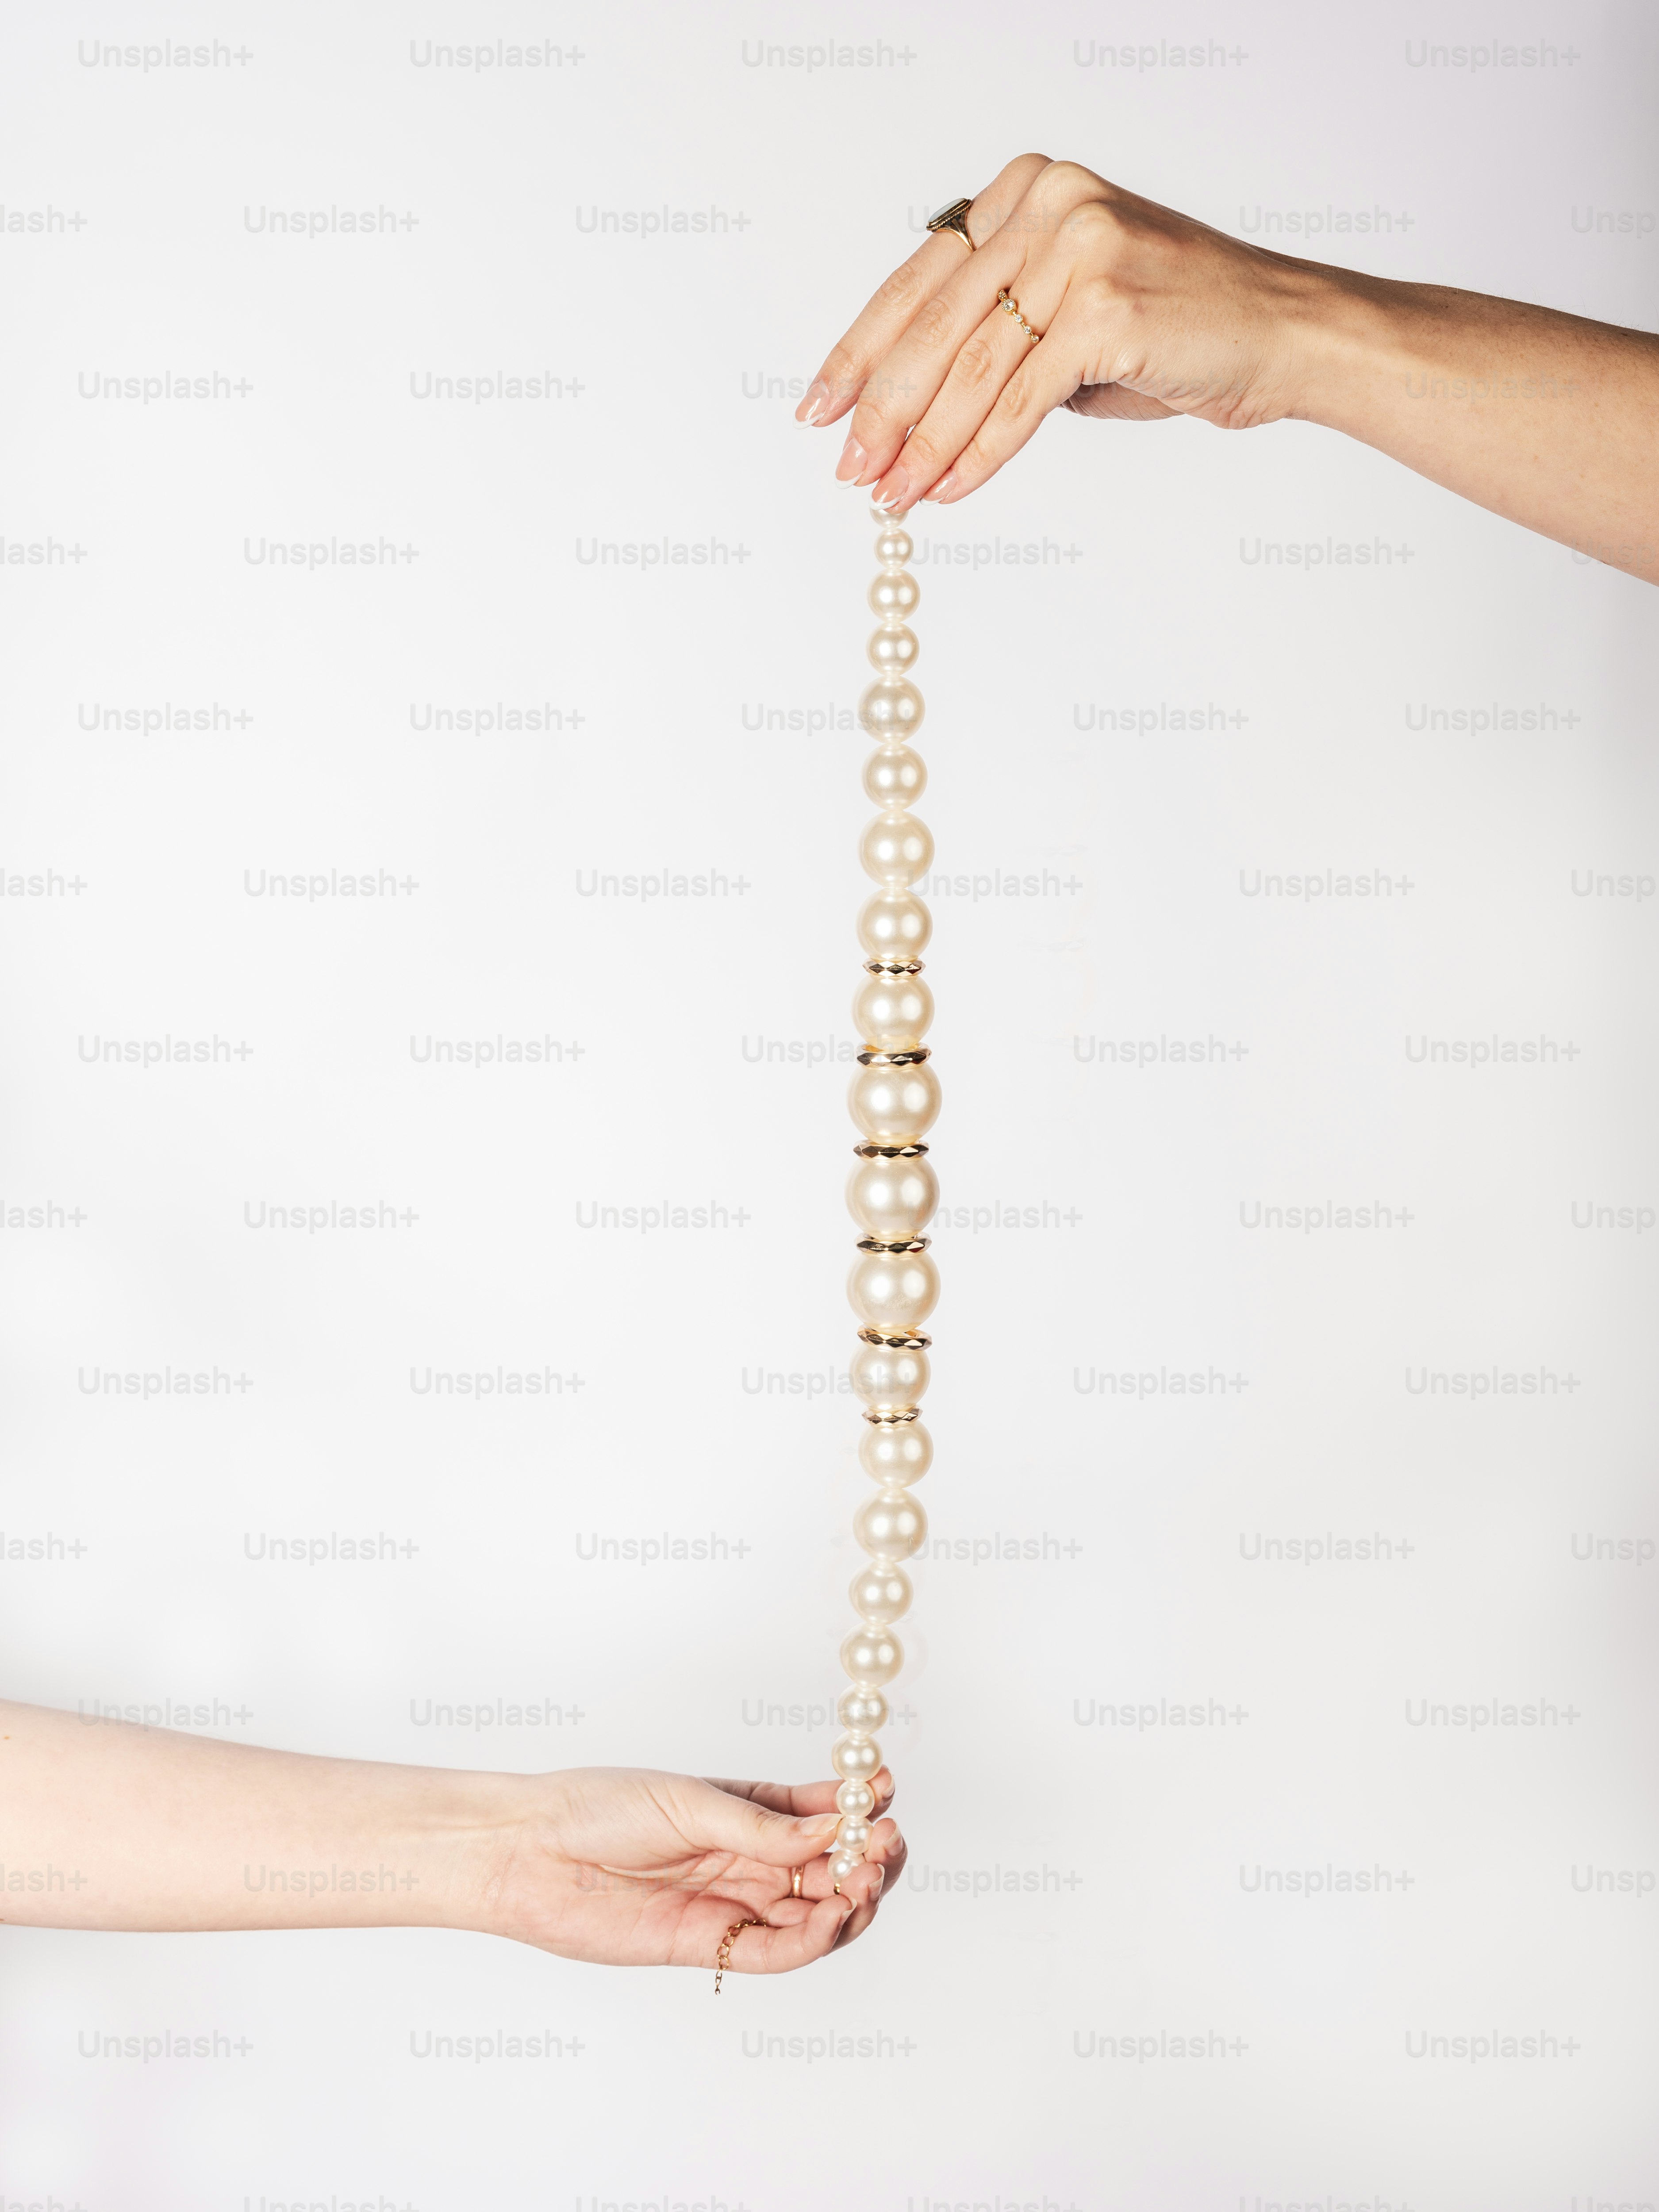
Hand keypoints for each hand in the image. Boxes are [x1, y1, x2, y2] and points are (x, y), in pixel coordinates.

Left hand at [475, 1766, 904, 1975]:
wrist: (532, 1851)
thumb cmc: (600, 1806)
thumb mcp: (690, 1802)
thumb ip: (762, 1827)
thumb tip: (833, 1829)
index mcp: (744, 1812)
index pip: (818, 1816)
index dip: (857, 1808)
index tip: (885, 1791)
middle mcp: (745, 1861)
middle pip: (827, 1872)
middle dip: (867, 1859)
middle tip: (887, 1845)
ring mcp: (730, 1906)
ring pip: (812, 1917)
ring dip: (850, 1902)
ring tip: (866, 1878)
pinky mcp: (707, 1946)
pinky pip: (774, 1953)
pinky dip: (812, 1940)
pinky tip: (832, 1915)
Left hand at [795, 153, 1341, 508]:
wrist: (1282, 331)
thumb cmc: (1175, 330)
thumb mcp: (1070, 312)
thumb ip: (995, 334)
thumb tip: (910, 414)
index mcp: (1028, 189)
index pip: (918, 280)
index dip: (860, 352)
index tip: (819, 407)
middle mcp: (1047, 203)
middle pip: (933, 327)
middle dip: (882, 411)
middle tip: (851, 470)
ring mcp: (1078, 249)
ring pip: (970, 371)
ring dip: (923, 446)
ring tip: (891, 497)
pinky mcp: (1104, 309)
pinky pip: (1019, 400)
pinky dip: (978, 453)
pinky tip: (949, 491)